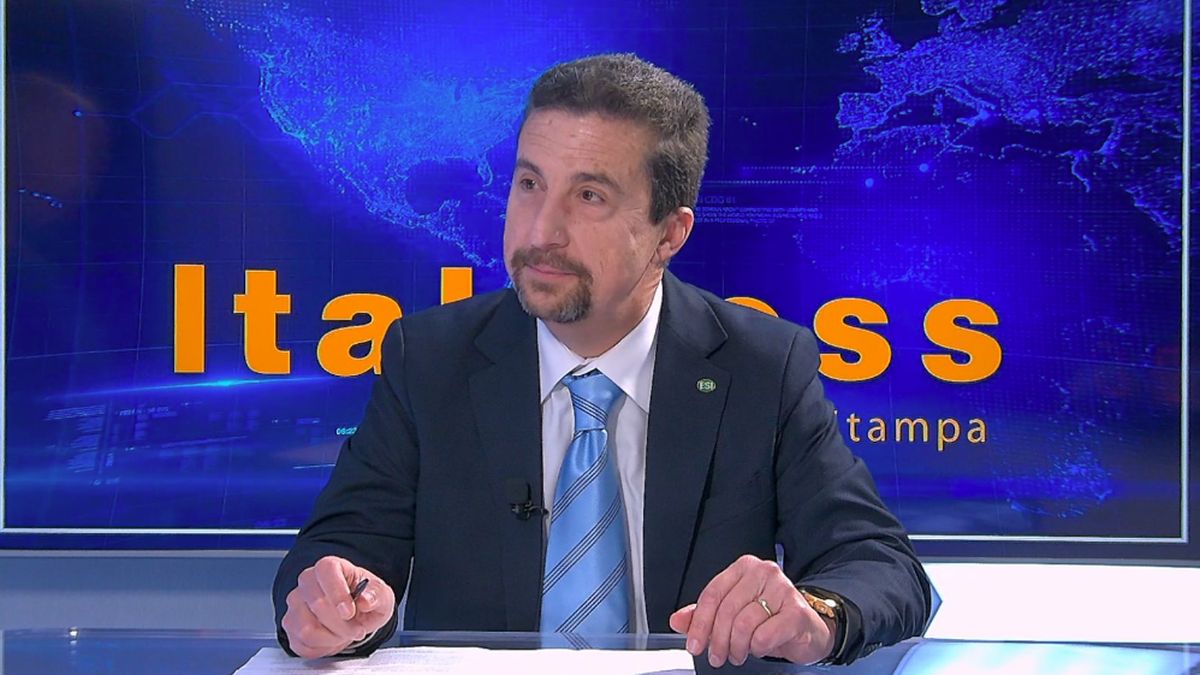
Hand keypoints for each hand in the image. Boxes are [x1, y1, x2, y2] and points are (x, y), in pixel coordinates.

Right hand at [281, 556, 395, 658]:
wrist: (354, 614)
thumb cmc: (364, 598)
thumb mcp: (381, 596)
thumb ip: (377, 595)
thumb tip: (366, 600)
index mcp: (330, 567)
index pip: (326, 571)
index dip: (337, 593)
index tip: (350, 612)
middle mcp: (308, 581)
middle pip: (317, 604)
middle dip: (342, 625)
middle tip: (357, 629)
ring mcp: (295, 603)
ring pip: (307, 628)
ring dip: (332, 638)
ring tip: (344, 633)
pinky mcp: (290, 624)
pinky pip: (301, 644)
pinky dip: (321, 648)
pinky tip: (332, 639)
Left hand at [669, 555, 833, 666]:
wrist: (807, 629)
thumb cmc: (769, 618)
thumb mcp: (733, 614)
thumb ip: (703, 615)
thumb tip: (677, 620)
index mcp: (744, 568)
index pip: (712, 594)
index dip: (699, 623)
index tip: (694, 645)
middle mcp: (763, 572)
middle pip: (726, 610)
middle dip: (717, 640)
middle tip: (717, 656)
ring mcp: (782, 589)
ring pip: (744, 624)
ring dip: (737, 647)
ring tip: (738, 653)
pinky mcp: (797, 611)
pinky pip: (764, 635)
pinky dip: (757, 648)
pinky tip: (760, 647)